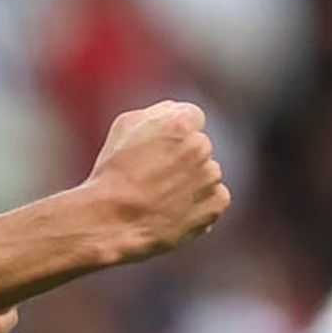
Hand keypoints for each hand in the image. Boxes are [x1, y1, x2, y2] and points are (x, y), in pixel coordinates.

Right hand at [83, 100, 230, 262]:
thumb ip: (156, 113)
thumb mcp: (124, 128)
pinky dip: (200, 204)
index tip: (163, 147)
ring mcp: (211, 176)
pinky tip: (175, 210)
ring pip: (207, 172)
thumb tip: (174, 111)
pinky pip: (215, 197)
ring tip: (163, 196)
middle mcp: (200, 146)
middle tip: (157, 175)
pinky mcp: (217, 203)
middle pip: (200, 145)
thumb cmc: (114, 174)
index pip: (193, 117)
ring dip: (192, 181)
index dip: (176, 132)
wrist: (114, 221)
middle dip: (184, 157)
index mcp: (180, 123)